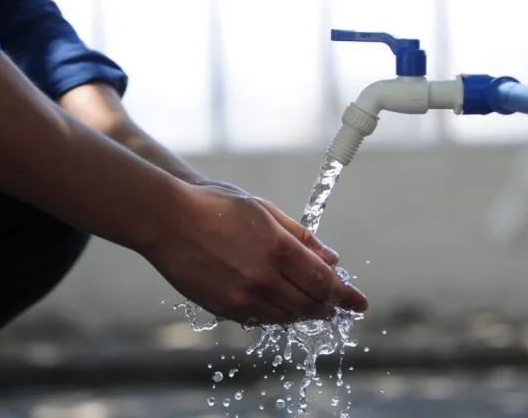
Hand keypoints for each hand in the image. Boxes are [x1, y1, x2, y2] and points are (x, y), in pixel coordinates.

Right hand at [142, 182, 367, 324]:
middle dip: (329, 307)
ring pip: (287, 317)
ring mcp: (242, 297)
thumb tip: (332, 259)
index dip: (347, 295)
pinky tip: (281, 306)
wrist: (166, 220)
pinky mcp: (223, 308)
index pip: (325, 282)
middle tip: (338, 307)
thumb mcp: (265, 212)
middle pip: (310, 304)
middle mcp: (264, 278)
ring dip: (304, 313)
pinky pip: (260, 320)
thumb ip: (302, 238)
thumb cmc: (217, 206)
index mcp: (278, 249)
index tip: (360, 304)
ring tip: (313, 306)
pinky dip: (277, 315)